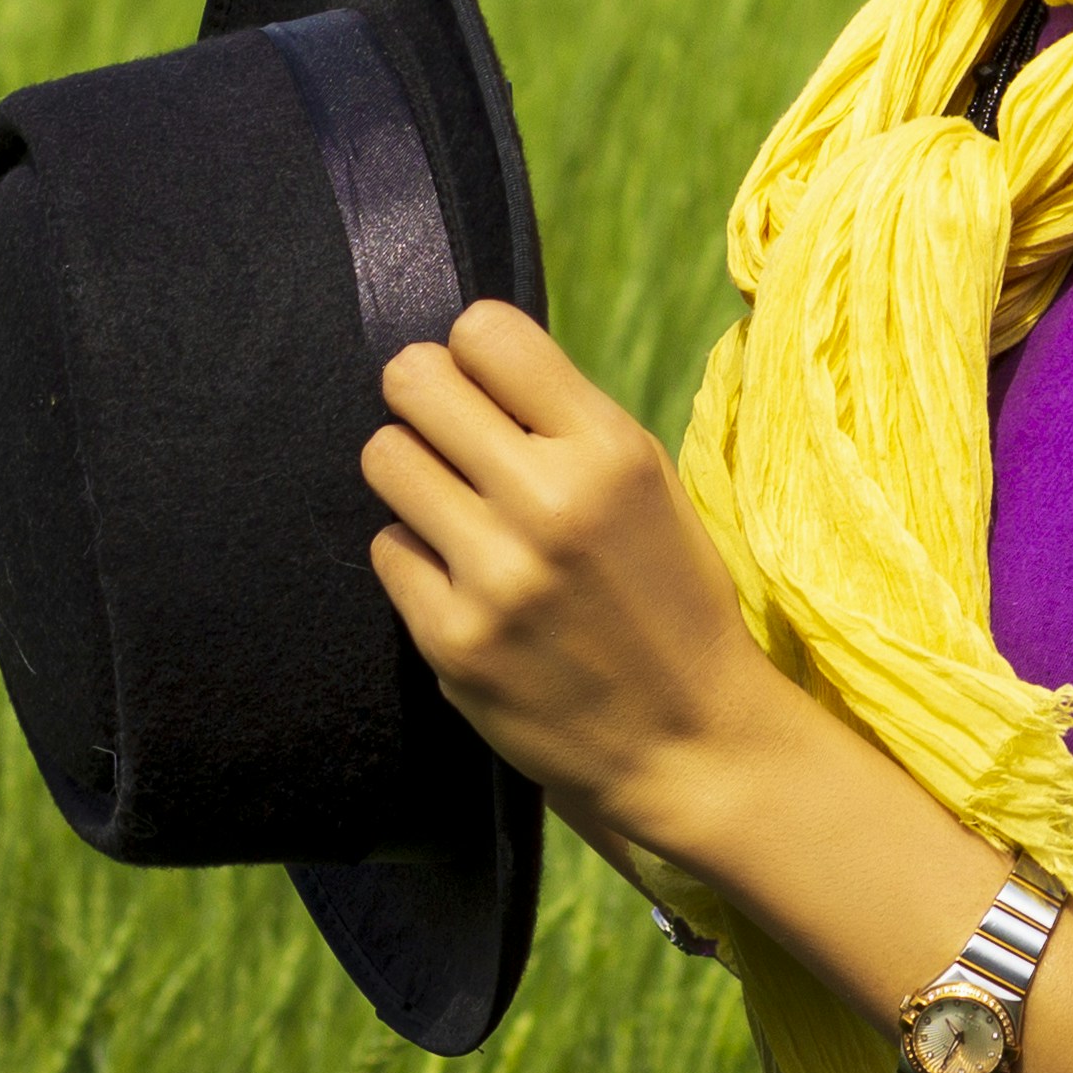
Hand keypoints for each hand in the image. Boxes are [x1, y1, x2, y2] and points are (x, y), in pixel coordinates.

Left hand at [359, 301, 786, 852]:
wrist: (687, 741)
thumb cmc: (668, 599)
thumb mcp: (648, 485)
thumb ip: (564, 422)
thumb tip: (464, 360)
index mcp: (611, 450)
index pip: (484, 331)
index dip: (472, 353)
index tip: (484, 387)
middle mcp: (550, 501)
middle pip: (414, 380)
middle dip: (423, 398)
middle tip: (446, 435)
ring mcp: (494, 574)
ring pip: (385, 457)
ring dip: (413, 475)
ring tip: (454, 509)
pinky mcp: (451, 640)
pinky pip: (388, 549)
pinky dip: (417, 559)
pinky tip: (463, 583)